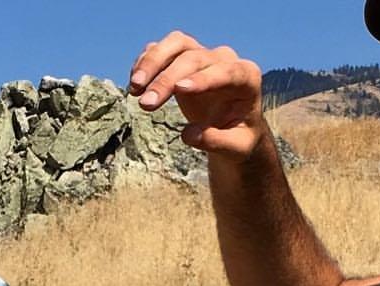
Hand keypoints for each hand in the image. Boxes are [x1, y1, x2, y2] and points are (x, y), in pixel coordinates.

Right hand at [128, 30, 265, 159]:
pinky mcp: (183, 59)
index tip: (180, 89)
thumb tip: (188, 135)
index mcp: (246, 78)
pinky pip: (163, 50)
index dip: (203, 79)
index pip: (225, 71)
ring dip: (153, 62)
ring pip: (177, 44)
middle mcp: (224, 61)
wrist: (233, 128)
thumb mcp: (235, 148)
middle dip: (167, 79)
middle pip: (194, 58)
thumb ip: (216, 141)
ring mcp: (203, 56)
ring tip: (134, 87)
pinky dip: (147, 62)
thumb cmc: (238, 139)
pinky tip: (134, 84)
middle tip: (145, 105)